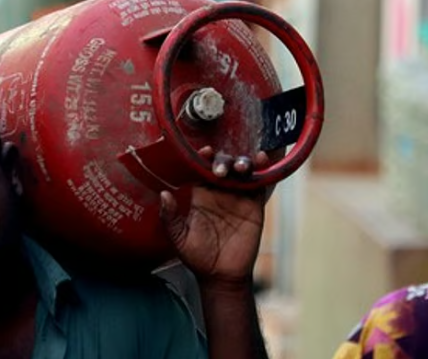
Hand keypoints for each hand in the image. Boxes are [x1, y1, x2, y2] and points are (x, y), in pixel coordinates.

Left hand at [159, 147, 268, 287]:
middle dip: (223, 161)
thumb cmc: (197, 257)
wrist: (220, 276)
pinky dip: (263, 171)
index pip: (202, 169)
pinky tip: (263, 161)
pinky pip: (259, 185)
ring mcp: (238, 197)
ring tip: (240, 167)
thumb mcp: (178, 237)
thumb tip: (164, 194)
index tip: (204, 152)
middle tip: (221, 169)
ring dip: (242, 163)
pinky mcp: (254, 206)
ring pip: (242, 171)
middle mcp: (219, 192)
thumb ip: (170, 216)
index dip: (204, 158)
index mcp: (200, 194)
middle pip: (223, 166)